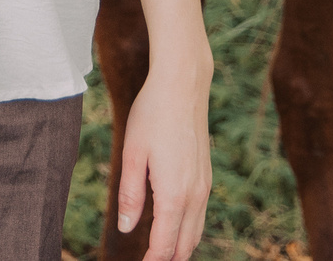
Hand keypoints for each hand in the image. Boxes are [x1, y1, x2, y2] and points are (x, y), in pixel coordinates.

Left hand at [116, 62, 211, 260]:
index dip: (153, 260)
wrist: (183, 88)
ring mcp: (204, 186)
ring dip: (180, 247)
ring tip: (161, 254)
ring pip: (196, 232)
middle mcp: (195, 196)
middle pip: (185, 244)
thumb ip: (129, 195)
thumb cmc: (152, 116)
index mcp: (174, 195)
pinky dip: (188, 230)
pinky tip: (174, 228)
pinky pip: (200, 215)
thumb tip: (126, 228)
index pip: (165, 244)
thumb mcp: (132, 154)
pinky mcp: (206, 176)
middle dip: (168, 258)